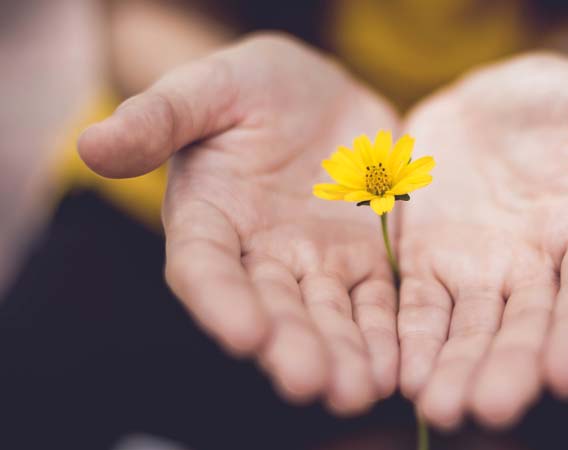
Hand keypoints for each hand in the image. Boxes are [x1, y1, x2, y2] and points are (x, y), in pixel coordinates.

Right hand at [78, 34, 399, 413]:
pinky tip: (397, 366)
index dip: (221, 302)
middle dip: (291, 346)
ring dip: (343, 355)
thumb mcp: (209, 87)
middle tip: (311, 383)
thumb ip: (159, 117)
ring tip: (359, 390)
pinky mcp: (364, 259)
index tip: (244, 334)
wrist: (319, 93)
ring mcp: (315, 262)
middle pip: (272, 308)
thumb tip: (92, 144)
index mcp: (209, 218)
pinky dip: (385, 334)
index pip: (205, 268)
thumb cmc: (252, 86)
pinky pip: (376, 301)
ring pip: (327, 316)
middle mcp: (259, 255)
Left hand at [397, 53, 567, 428]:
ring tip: (442, 407)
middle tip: (491, 409)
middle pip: (527, 325)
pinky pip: (420, 308)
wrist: (485, 105)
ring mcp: (481, 272)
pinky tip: (403, 374)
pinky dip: (413, 339)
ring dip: (456, 368)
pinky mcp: (430, 265)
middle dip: (510, 367)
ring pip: (471, 329)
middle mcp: (538, 268)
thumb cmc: (558, 103)